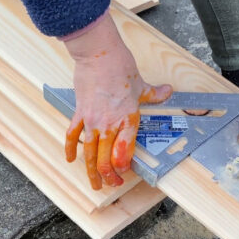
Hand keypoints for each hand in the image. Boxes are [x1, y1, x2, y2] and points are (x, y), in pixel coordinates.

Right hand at [63, 12, 171, 189]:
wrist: (98, 54)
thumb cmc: (119, 67)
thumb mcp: (141, 84)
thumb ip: (154, 94)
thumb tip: (167, 92)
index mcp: (127, 119)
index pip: (125, 152)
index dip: (124, 166)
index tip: (125, 171)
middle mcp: (109, 124)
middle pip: (106, 158)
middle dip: (109, 176)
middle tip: (111, 184)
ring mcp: (92, 120)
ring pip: (90, 153)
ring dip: (92, 171)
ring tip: (94, 183)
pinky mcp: (80, 112)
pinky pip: (73, 135)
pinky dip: (71, 149)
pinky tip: (70, 159)